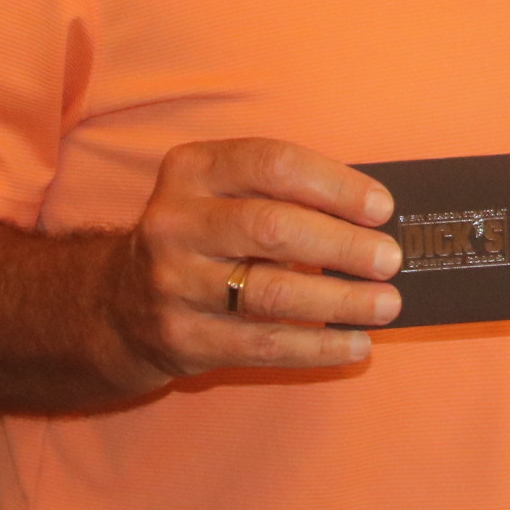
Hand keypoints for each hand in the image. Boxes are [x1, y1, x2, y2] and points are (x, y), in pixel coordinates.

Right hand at [105, 138, 401, 377]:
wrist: (120, 304)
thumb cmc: (203, 236)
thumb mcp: (222, 193)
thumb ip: (284, 193)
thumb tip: (375, 218)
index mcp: (192, 169)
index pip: (273, 164)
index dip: (335, 185)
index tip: (381, 207)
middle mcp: (175, 222)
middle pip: (273, 227)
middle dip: (343, 245)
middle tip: (389, 259)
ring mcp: (174, 283)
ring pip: (272, 292)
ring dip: (341, 300)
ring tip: (387, 304)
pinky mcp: (184, 337)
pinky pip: (265, 344)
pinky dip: (319, 345)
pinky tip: (357, 343)